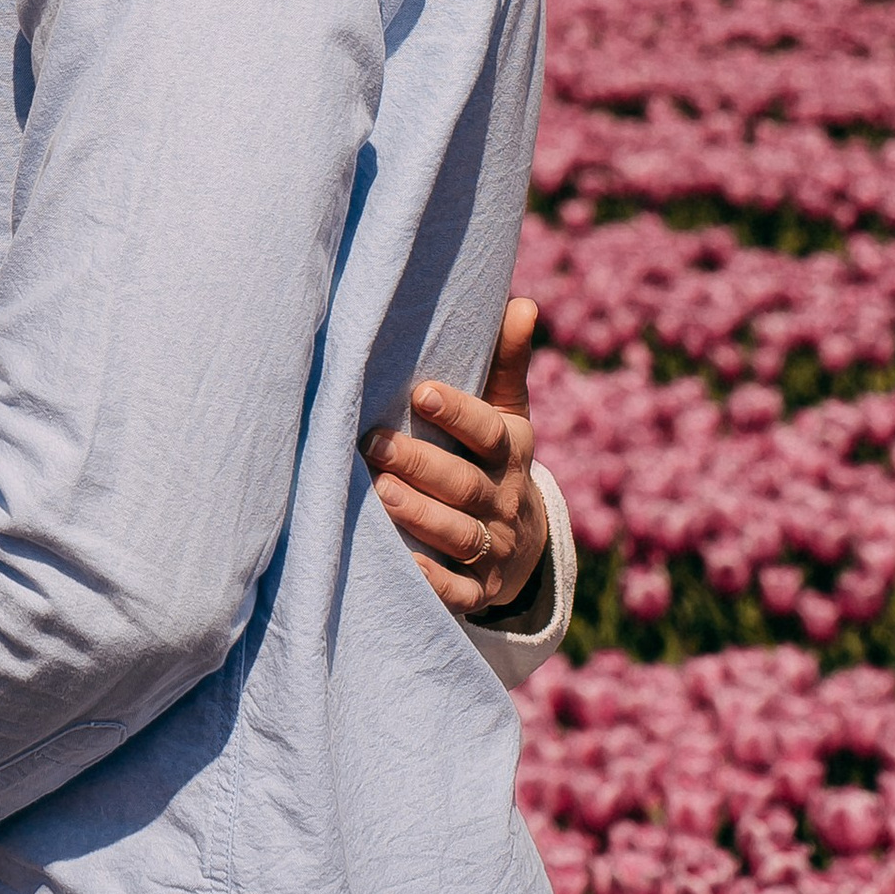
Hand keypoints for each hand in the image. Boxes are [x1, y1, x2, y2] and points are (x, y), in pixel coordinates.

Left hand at [362, 296, 548, 615]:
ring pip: (459, 535)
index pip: (489, 432)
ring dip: (420, 515)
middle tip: (372, 443)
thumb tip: (522, 302)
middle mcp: (505, 502)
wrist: (522, 545)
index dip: (458, 413)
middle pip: (465, 484)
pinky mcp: (477, 590)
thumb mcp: (507, 414)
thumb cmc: (494, 459)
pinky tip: (400, 563)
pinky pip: (457, 591)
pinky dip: (432, 580)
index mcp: (511, 453)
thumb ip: (506, 362)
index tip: (421, 391)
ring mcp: (494, 549)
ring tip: (377, 493)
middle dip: (420, 464)